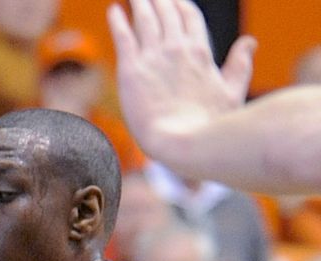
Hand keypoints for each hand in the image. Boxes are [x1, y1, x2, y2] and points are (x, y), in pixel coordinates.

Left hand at [108, 0, 255, 156]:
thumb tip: (250, 42)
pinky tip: (114, 9)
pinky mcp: (131, 70)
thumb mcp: (232, 92)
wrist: (182, 143)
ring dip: (138, 2)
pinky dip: (118, 20)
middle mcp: (177, 48)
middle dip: (158, 0)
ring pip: (144, 18)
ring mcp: (153, 57)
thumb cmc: (210, 126)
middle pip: (166, 12)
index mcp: (201, 51)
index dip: (179, 4)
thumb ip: (240, 65)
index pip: (189, 16)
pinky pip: (123, 36)